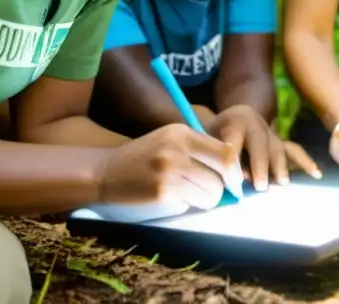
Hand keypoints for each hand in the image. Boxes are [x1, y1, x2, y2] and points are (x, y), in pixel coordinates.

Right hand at [98, 123, 243, 210]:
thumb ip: (198, 150)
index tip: (232, 180)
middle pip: (224, 171)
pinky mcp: (162, 193)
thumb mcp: (169, 141)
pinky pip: (193, 203)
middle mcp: (178, 148)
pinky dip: (190, 205)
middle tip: (215, 192)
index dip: (234, 170)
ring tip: (190, 195)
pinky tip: (173, 199)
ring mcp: (170, 171)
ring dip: (207, 199)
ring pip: (212, 192)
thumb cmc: (143, 159)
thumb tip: (234, 172)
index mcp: (182, 132)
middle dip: (224, 186)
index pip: (225, 151)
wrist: (104, 173)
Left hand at [209, 105, 321, 189]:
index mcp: (235, 122)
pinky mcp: (280, 142)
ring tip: (281, 184)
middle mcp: (256, 124)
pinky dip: (304, 162)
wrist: (231, 118)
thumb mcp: (211, 140)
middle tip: (260, 186)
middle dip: (261, 165)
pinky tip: (315, 174)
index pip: (234, 140)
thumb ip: (221, 158)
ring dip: (280, 167)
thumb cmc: (217, 135)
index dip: (233, 158)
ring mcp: (271, 133)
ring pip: (278, 148)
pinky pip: (294, 151)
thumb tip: (234, 180)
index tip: (234, 178)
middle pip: (260, 144)